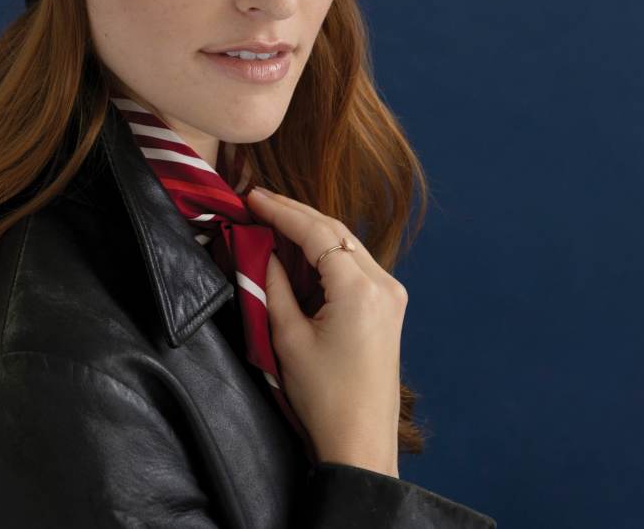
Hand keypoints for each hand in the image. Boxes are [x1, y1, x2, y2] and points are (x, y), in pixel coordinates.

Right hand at [245, 186, 406, 476]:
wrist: (361, 445)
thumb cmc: (324, 398)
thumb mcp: (289, 339)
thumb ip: (274, 286)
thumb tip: (263, 251)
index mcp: (360, 289)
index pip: (317, 232)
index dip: (281, 211)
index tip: (252, 197)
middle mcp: (383, 283)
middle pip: (335, 231)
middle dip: (295, 213)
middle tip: (259, 200)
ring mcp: (391, 294)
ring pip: (346, 244)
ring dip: (311, 230)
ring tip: (274, 217)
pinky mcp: (389, 306)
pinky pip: (355, 264)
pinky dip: (327, 251)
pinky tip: (301, 248)